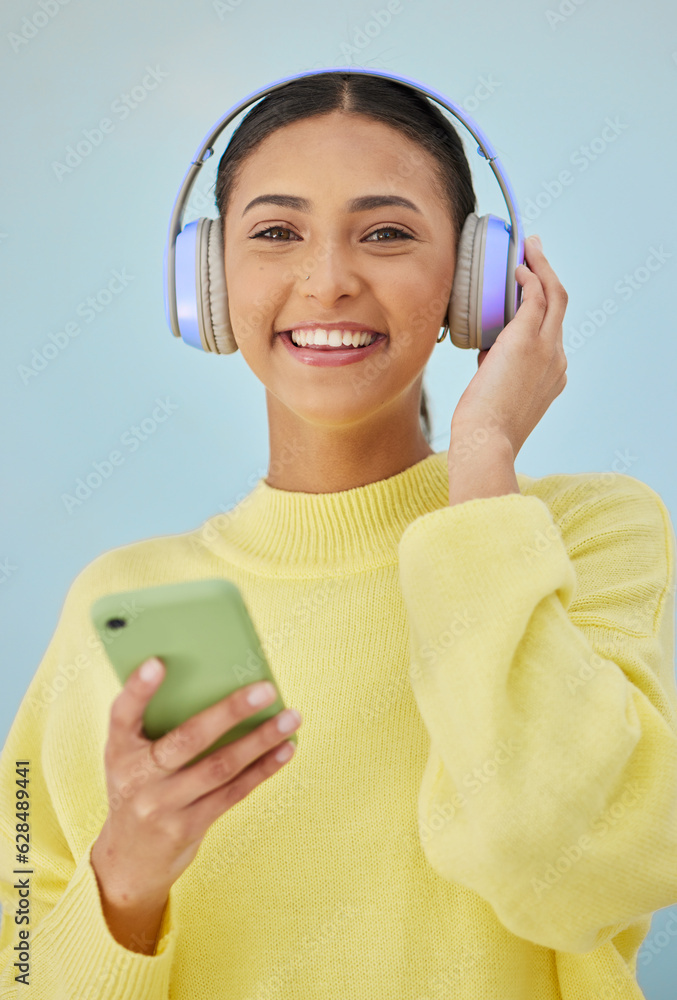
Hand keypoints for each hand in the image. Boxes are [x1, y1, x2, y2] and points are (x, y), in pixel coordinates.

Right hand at [91, 658, 301, 906]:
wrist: (128, 861)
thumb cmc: (138, 789)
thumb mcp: (131, 758)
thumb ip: (156, 725)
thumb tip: (215, 682)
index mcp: (119, 752)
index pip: (122, 714)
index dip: (138, 689)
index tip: (157, 662)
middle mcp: (137, 779)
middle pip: (188, 739)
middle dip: (230, 711)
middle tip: (265, 688)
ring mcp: (163, 807)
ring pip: (220, 767)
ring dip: (260, 739)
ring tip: (290, 717)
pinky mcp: (190, 827)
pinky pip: (234, 792)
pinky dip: (263, 768)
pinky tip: (286, 748)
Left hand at [449, 235, 567, 462]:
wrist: (486, 442)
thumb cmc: (483, 430)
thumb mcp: (498, 396)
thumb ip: (498, 372)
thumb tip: (485, 357)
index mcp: (553, 375)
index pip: (552, 331)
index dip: (542, 305)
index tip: (528, 288)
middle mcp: (557, 359)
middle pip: (560, 306)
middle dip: (549, 274)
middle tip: (535, 251)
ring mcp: (547, 349)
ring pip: (554, 295)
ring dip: (542, 266)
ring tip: (528, 247)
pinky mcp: (528, 341)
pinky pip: (535, 297)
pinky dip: (529, 277)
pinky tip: (516, 267)